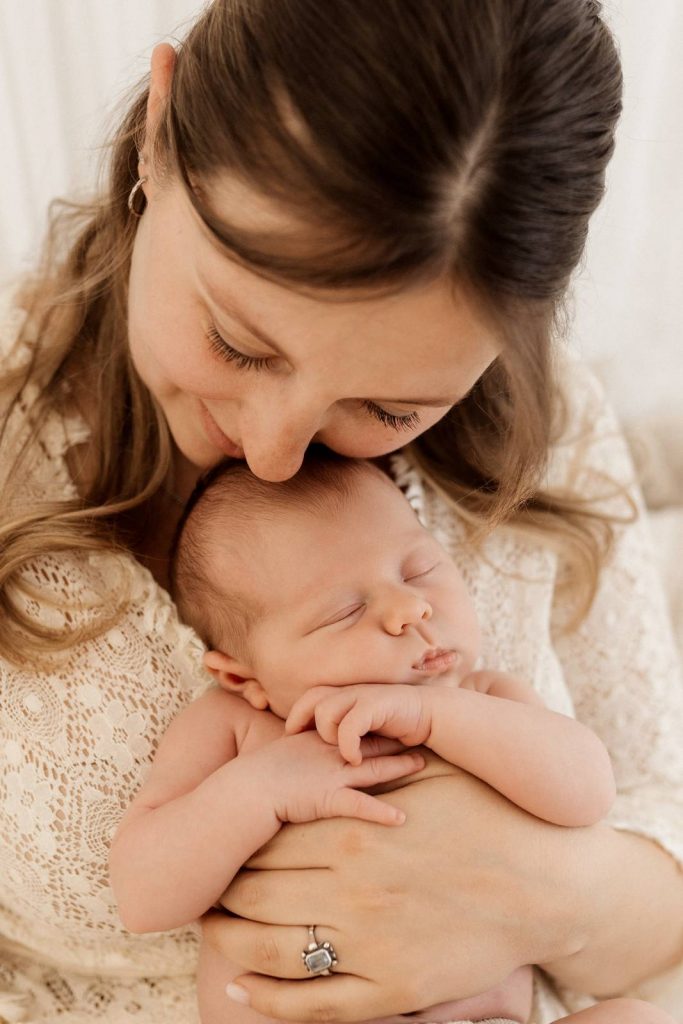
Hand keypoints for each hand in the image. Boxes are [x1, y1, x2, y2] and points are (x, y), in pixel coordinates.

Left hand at [201, 764, 591, 1020]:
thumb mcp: (428, 772)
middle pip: (256, 890)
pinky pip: (311, 1005)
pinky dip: (265, 1002)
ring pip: (269, 949)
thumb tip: (322, 746)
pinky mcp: (390, 990)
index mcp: (355, 830)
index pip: (267, 838)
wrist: (547, 883)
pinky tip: (238, 991)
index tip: (220, 842)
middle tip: (204, 886)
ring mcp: (369, 944)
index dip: (235, 842)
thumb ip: (368, 765)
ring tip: (211, 930)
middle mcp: (352, 888)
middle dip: (222, 889)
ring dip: (228, 941)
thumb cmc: (487, 816)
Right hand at [256, 730, 424, 826]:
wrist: (249, 788)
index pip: (355, 730)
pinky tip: (400, 818)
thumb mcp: (285, 751)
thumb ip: (302, 748)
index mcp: (321, 742)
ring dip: (398, 767)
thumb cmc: (261, 772)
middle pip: (371, 745)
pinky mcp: (329, 799)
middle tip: (421, 733)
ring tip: (422, 764)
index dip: (376, 725)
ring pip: (373, 770)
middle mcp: (331, 756)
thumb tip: (309, 749)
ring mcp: (333, 776)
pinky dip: (380, 812)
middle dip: (396, 740)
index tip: (396, 718)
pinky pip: (360, 806)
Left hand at [286, 683, 434, 764]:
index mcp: (346, 693)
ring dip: (327, 735)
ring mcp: (363, 696)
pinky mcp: (376, 706)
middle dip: (299, 718)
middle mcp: (351, 691)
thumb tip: (321, 741)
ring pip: (326, 711)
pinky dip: (347, 744)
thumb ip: (347, 724)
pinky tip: (352, 758)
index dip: (296, 714)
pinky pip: (350, 724)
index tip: (291, 735)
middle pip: (311, 697)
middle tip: (296, 739)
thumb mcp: (367, 722)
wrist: (430, 714)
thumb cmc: (396, 722)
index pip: (310, 696)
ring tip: (336, 753)